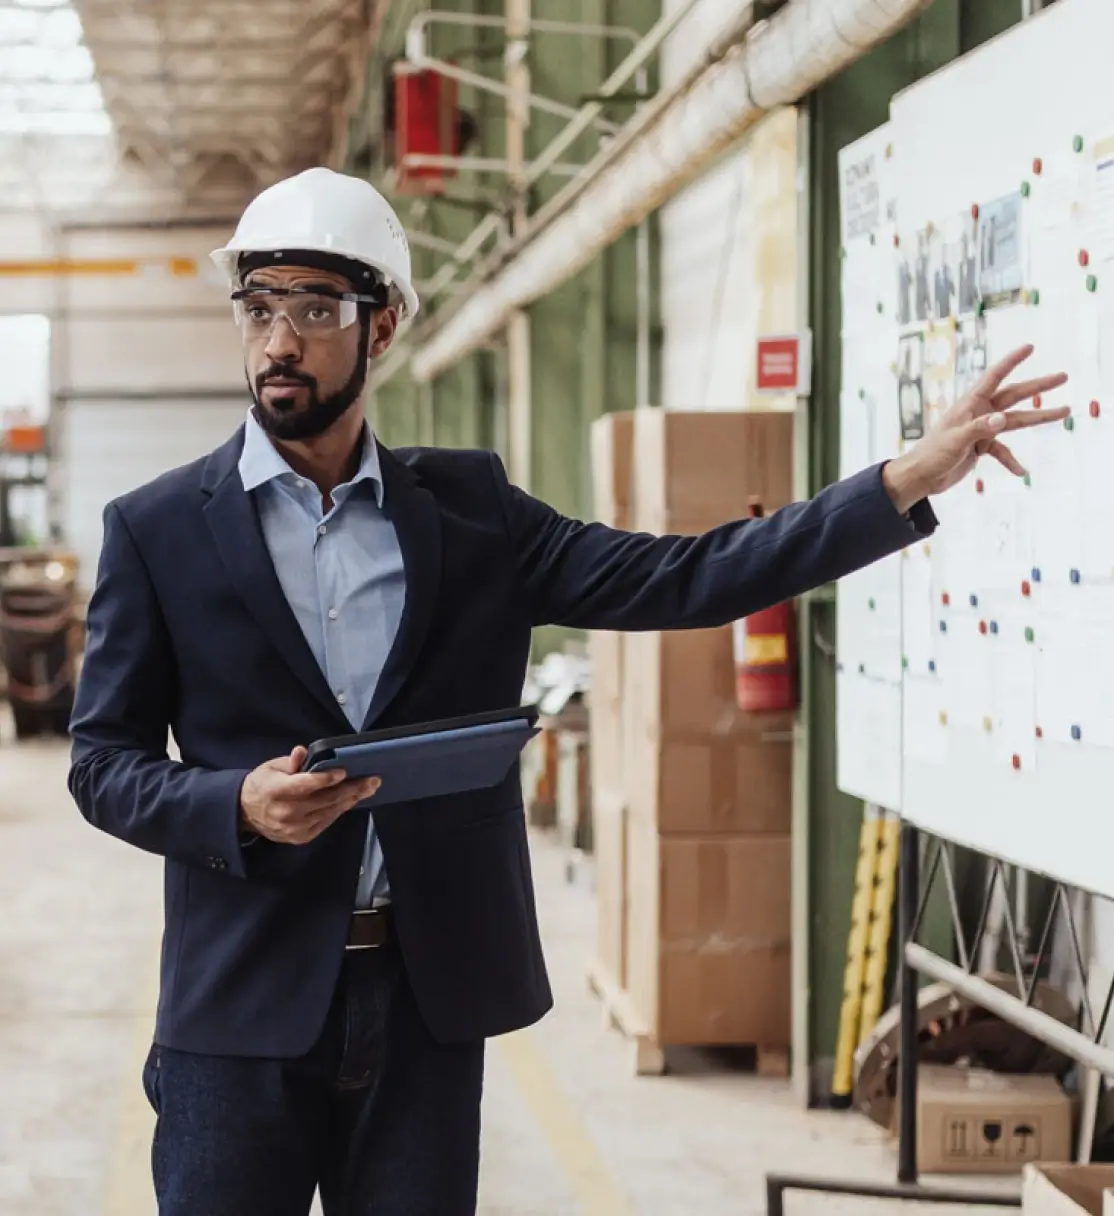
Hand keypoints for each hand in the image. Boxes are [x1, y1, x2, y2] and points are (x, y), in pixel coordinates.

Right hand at [239, 745, 380, 845]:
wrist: (246, 812)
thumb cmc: (263, 783)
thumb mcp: (272, 767)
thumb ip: (290, 762)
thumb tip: (302, 751)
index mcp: (276, 791)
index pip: (303, 785)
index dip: (324, 779)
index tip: (343, 772)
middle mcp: (286, 812)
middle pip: (324, 800)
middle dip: (351, 789)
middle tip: (372, 780)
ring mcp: (294, 828)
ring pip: (329, 812)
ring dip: (350, 799)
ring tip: (368, 788)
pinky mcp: (300, 837)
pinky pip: (326, 822)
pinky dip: (339, 810)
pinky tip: (351, 799)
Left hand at [882, 344, 1069, 513]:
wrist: (921, 477)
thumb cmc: (932, 454)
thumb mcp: (955, 440)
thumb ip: (979, 428)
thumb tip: (1002, 419)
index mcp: (970, 404)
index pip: (994, 377)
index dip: (1011, 361)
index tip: (1029, 347)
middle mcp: (979, 412)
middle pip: (1014, 396)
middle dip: (1038, 387)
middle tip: (1063, 376)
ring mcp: (982, 429)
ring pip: (1016, 421)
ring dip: (1039, 418)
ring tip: (1064, 412)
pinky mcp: (981, 447)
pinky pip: (1002, 450)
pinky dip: (1011, 460)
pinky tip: (1020, 471)